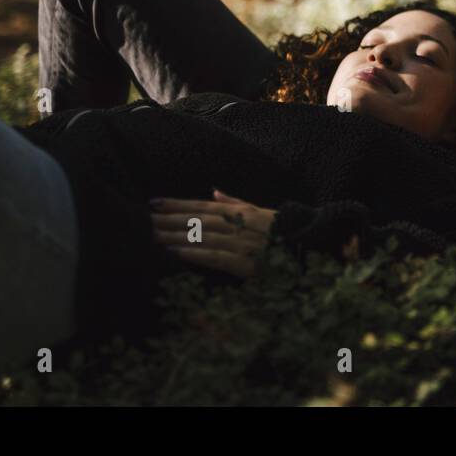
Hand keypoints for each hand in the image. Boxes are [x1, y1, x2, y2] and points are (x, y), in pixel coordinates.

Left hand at [150, 190, 276, 277]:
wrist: (312, 249)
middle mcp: (239, 225)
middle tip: (143, 219)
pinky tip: (175, 252)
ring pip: (202, 237)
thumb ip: (236, 202)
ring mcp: (242, 244)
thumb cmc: (286, 231)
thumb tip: (214, 190)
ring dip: (175, 236)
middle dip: (169, 219)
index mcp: (242, 212)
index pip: (203, 206)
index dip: (177, 204)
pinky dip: (194, 253)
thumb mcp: (262, 212)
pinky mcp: (245, 265)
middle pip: (197, 221)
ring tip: (152, 235)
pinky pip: (215, 257)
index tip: (154, 202)